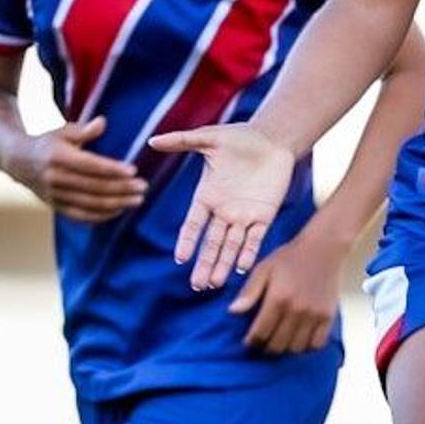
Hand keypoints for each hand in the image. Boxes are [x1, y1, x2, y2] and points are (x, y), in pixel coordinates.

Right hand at [8, 115, 147, 224]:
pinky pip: (81, 216)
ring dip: (116, 204)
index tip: (133, 171)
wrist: (18, 162)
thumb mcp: (62, 131)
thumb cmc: (48, 143)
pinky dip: (101, 216)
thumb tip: (102, 122)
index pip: (90, 166)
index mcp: (58, 157)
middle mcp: (55, 178)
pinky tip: (119, 211)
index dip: (112, 169)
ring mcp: (54, 195)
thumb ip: (83, 130)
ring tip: (138, 200)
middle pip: (94, 187)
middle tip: (143, 188)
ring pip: (90, 204)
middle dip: (121, 189)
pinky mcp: (55, 207)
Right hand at [154, 121, 294, 289]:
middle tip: (197, 286)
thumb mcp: (209, 138)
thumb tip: (152, 141)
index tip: (180, 258)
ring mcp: (244, 215)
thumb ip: (182, 141)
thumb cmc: (239, 138)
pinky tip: (242, 268)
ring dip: (223, 265)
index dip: (187, 241)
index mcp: (207, 197)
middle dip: (204, 264)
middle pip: (211, 243)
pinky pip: (256, 238)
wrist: (272, 139)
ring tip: (214, 285)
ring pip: (231, 246)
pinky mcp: (264, 215)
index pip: (193, 224)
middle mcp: (223, 211)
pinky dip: (249, 252)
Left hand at [228, 225, 347, 355]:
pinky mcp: (328, 317)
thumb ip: (249, 291)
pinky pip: (317, 344)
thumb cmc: (289, 257)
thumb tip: (233, 311)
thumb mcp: (263, 269)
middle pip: (277, 344)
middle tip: (263, 343)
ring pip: (296, 348)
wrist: (323, 248)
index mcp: (278, 299)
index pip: (260, 333)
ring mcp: (314, 316)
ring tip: (280, 341)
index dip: (252, 341)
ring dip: (285, 349)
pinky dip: (306, 347)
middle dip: (266, 347)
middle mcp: (296, 311)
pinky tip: (300, 340)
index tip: (249, 341)